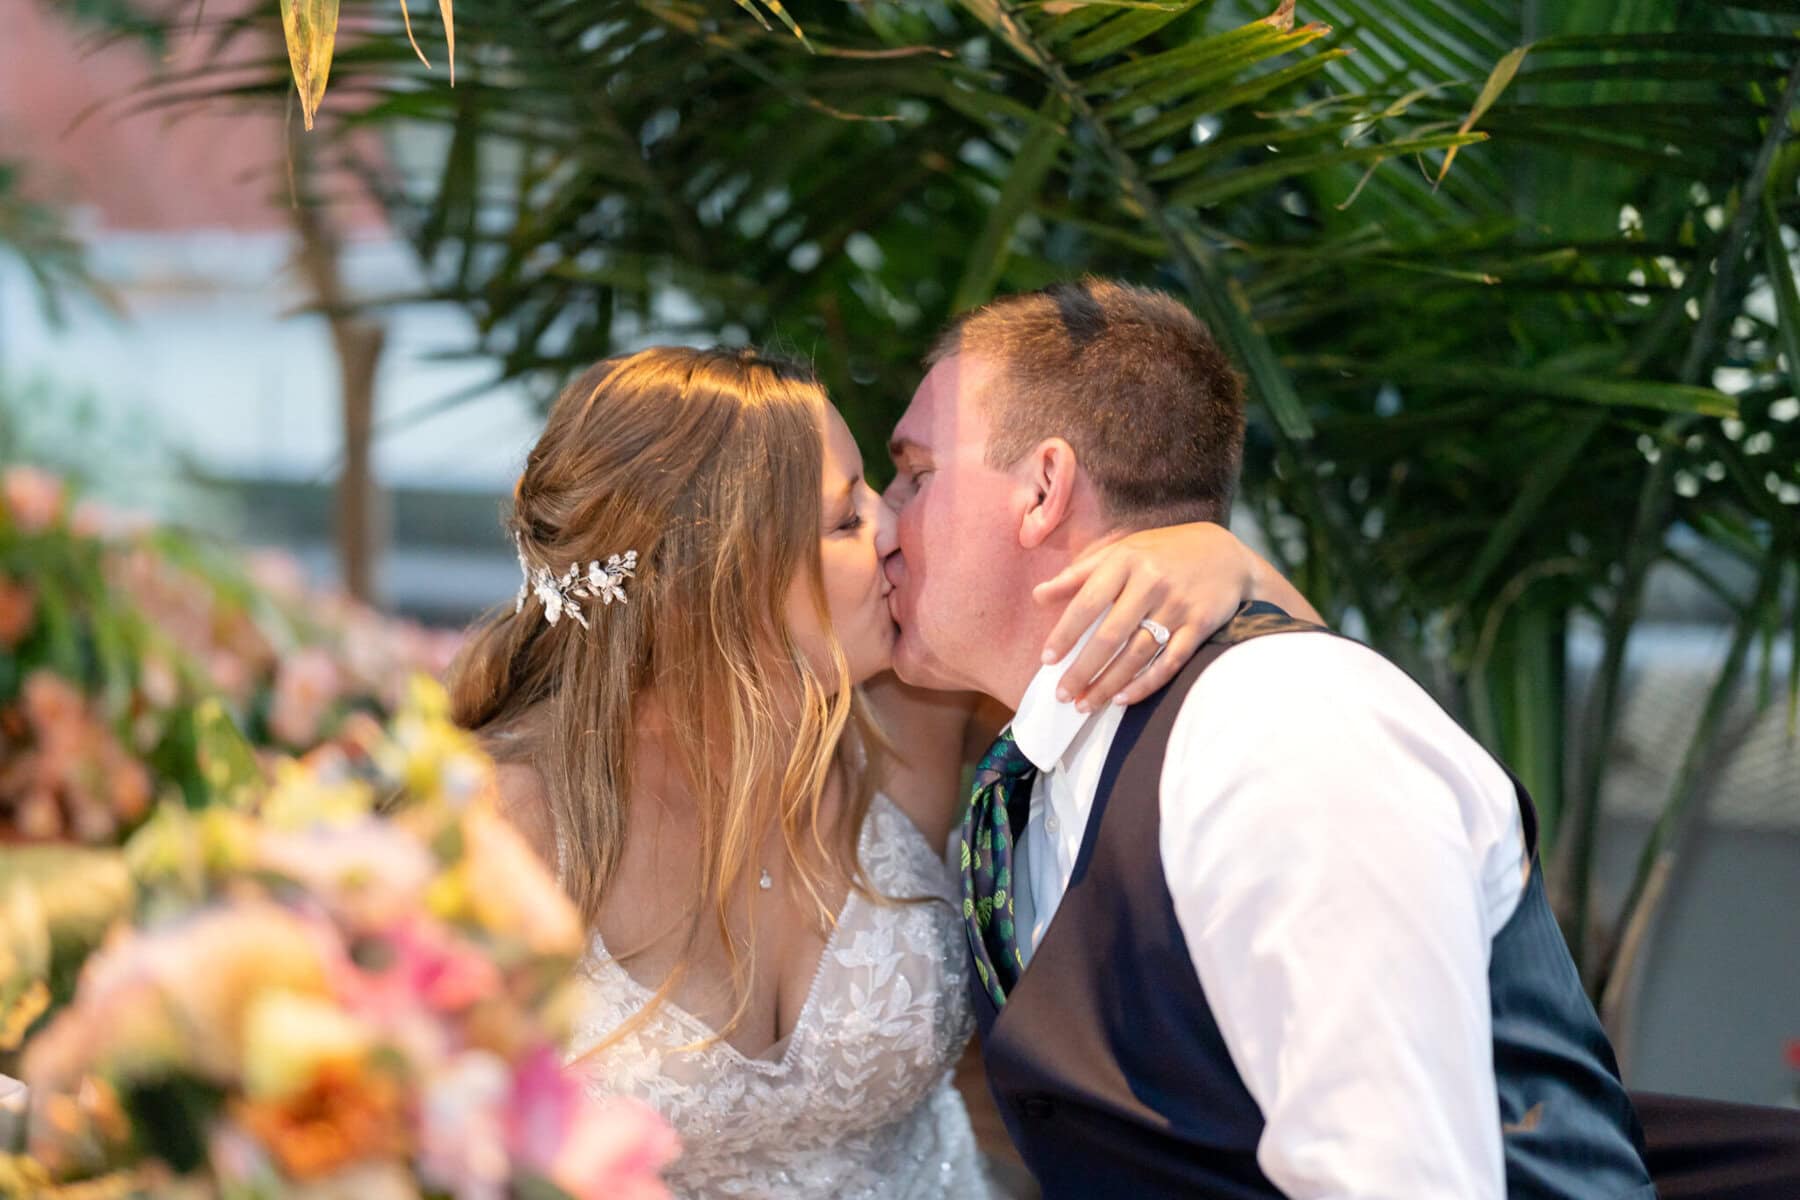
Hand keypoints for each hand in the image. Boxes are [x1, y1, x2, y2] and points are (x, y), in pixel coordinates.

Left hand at [1032, 522, 1319, 710]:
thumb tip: (1038, 596)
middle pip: (1110, 635)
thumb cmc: (1162, 554)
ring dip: (1109, 684)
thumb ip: (1079, 574)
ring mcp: (1178, 605)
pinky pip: (1169, 662)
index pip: (1087, 602)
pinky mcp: (1200, 625)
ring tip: (1085, 704)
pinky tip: (1122, 699)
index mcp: (1126, 561)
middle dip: (1083, 669)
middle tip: (1063, 695)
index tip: (1047, 659)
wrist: (1226, 554)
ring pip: (1137, 654)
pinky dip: (1145, 684)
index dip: (1065, 633)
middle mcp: (1151, 582)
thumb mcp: (1121, 551)